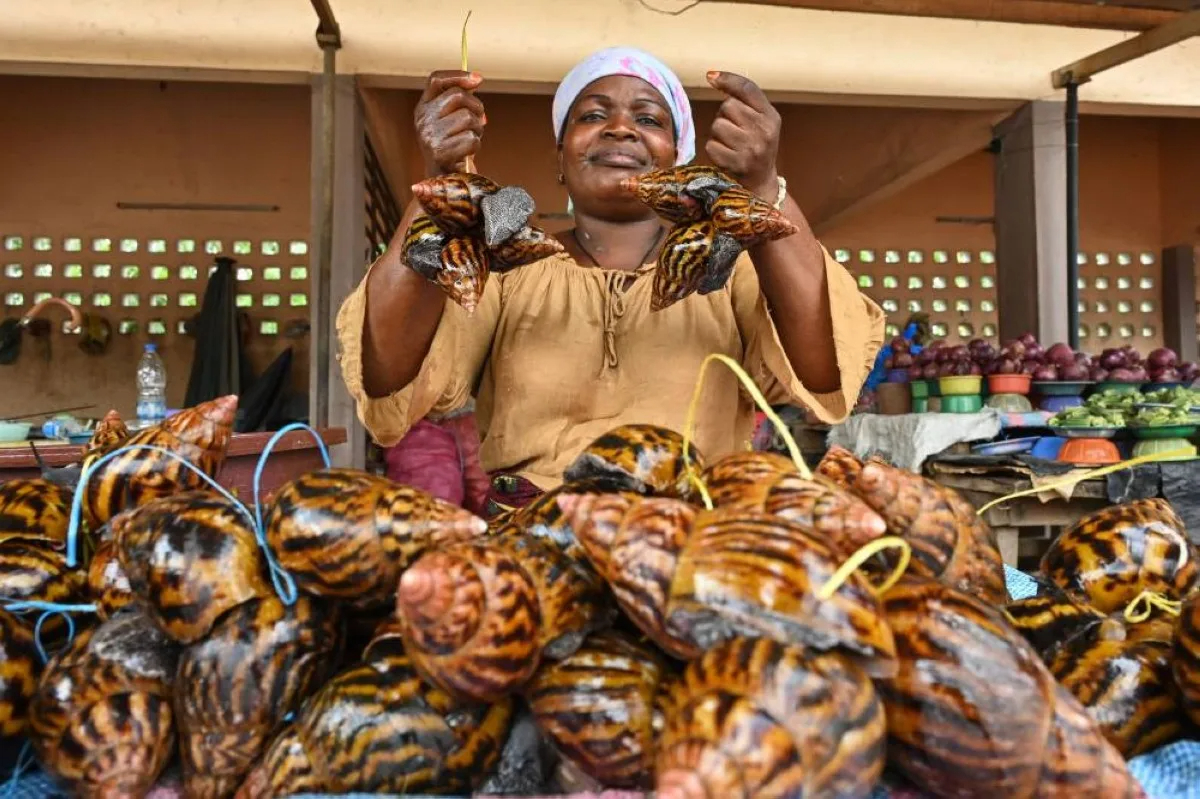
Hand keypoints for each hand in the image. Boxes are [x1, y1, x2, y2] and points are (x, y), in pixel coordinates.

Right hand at [414, 70, 486, 176]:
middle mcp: (422, 119)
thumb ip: (459, 100)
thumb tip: (475, 79)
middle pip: (458, 96)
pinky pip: (471, 139)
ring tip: (472, 137)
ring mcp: (430, 136)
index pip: (436, 80)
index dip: (458, 75)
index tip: (478, 79)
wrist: (444, 180)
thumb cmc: (452, 146)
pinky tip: (468, 151)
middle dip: (476, 107)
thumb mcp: (450, 120)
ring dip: (478, 129)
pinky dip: (476, 145)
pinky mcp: (440, 153)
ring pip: (468, 118)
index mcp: (423, 108)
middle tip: (480, 120)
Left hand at [704, 71, 780, 201]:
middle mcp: (765, 130)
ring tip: (730, 145)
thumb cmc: (755, 148)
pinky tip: (726, 157)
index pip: (748, 88)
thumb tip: (713, 76)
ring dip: (717, 134)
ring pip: (718, 125)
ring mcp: (752, 148)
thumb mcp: (760, 123)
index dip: (728, 79)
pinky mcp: (738, 164)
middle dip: (724, 117)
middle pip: (728, 106)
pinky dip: (714, 151)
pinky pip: (712, 146)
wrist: (761, 185)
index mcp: (771, 116)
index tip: (710, 76)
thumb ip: (744, 102)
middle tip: (734, 132)